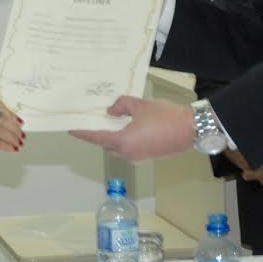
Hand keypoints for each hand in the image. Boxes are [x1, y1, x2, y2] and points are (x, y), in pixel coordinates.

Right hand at [0, 101, 23, 170]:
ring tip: (19, 144)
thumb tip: (10, 123)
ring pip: (0, 130)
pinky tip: (12, 149)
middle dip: (14, 127)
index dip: (11, 114)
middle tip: (22, 136)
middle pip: (0, 117)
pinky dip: (6, 146)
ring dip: (12, 138)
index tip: (20, 123)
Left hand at [69, 96, 192, 161]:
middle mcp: (127, 153)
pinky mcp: (147, 156)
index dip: (83, 133)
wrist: (190, 129)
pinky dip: (123, 139)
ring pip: (117, 147)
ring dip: (112, 136)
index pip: (96, 137)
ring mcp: (138, 156)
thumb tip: (111, 111)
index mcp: (123, 141)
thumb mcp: (140, 105)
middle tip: (94, 119)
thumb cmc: (164, 116)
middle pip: (106, 144)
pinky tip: (126, 125)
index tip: (71, 130)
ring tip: (110, 120)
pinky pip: (128, 148)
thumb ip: (121, 105)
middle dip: (99, 133)